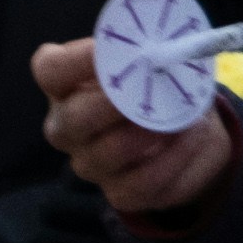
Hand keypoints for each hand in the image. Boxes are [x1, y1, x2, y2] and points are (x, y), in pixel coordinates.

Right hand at [33, 39, 236, 220]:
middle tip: (149, 90)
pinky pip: (143, 182)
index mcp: (66, 85)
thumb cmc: (160, 85)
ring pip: (108, 153)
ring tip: (184, 117)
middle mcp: (67, 127)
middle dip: (113, 104)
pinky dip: (174, 158)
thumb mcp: (156, 61)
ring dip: (152, 132)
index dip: (76, 60)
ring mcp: (89, 163)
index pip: (51, 70)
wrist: (190, 130)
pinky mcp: (120, 192)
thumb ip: (151, 52)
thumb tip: (164, 50)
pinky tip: (191, 138)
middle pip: (73, 119)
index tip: (106, 49)